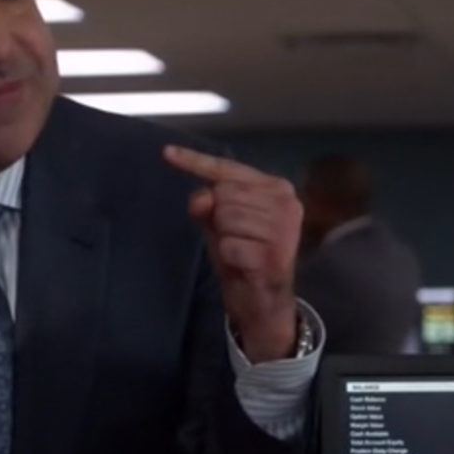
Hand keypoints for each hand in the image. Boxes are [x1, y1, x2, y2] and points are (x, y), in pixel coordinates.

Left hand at [164, 145, 302, 362]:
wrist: (264, 301)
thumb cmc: (243, 254)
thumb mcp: (220, 222)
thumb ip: (207, 202)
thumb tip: (200, 199)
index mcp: (277, 188)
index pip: (229, 169)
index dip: (196, 161)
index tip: (167, 152)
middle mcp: (286, 203)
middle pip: (224, 193)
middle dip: (218, 217)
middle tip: (234, 237)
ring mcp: (283, 229)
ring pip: (225, 217)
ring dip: (224, 238)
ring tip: (241, 250)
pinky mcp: (275, 254)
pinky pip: (229, 245)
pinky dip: (228, 257)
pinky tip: (244, 265)